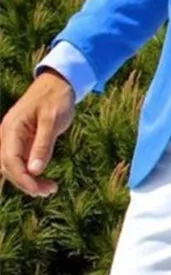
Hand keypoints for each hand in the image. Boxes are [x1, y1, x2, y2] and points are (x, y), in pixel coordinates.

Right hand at [0, 71, 75, 196]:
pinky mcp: (23, 142)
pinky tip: (43, 181)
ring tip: (49, 189)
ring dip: (27, 180)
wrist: (58, 84)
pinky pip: (21, 161)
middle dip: (26, 182)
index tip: (39, 190)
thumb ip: (43, 144)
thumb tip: (35, 171)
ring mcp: (14, 139)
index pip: (10, 161)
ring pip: (13, 167)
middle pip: (9, 167)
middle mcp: (8, 136)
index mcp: (11, 129)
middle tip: (50, 190)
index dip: (23, 179)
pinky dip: (30, 173)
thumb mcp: (53, 120)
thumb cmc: (56, 99)